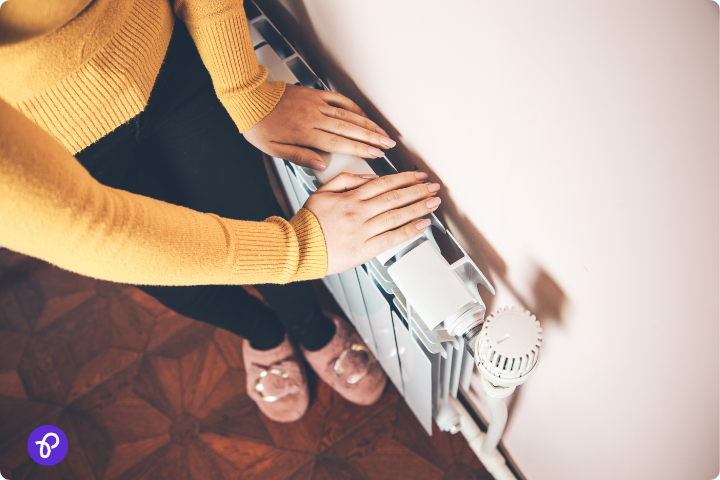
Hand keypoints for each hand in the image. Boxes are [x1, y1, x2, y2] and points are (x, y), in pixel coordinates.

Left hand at [243, 84, 395, 170]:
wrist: (248, 98)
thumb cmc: (259, 125)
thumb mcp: (275, 149)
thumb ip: (300, 157)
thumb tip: (321, 166)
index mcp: (305, 133)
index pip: (340, 143)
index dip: (361, 149)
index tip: (376, 154)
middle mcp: (314, 117)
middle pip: (350, 129)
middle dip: (372, 138)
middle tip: (388, 145)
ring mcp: (316, 103)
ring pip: (348, 114)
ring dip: (368, 124)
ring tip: (383, 133)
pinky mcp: (314, 94)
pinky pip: (339, 99)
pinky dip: (354, 107)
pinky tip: (364, 114)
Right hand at [303, 171, 441, 274]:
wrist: (297, 249)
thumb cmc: (308, 223)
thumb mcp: (321, 192)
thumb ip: (345, 180)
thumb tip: (369, 177)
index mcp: (349, 198)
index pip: (383, 184)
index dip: (404, 178)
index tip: (419, 176)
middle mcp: (358, 213)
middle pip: (394, 198)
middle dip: (417, 191)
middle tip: (433, 187)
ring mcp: (362, 232)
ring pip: (396, 216)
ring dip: (418, 208)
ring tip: (433, 203)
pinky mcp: (364, 250)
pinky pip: (391, 239)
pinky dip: (409, 231)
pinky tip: (422, 225)